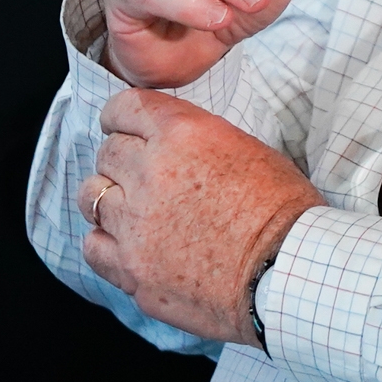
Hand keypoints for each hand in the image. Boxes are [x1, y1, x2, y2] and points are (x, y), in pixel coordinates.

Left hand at [81, 89, 320, 344]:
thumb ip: (201, 142)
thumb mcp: (251, 151)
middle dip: (121, 161)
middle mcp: (150, 173)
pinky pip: (93, 246)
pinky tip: (126, 245)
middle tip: (140, 176)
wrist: (289, 272)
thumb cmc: (284, 212)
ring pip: (91, 197)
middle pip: (107, 154)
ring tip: (133, 212)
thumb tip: (176, 148)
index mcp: (182, 135)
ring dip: (110, 199)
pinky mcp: (131, 269)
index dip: (119, 118)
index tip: (120, 127)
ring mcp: (135, 225)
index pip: (124, 109)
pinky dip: (105, 242)